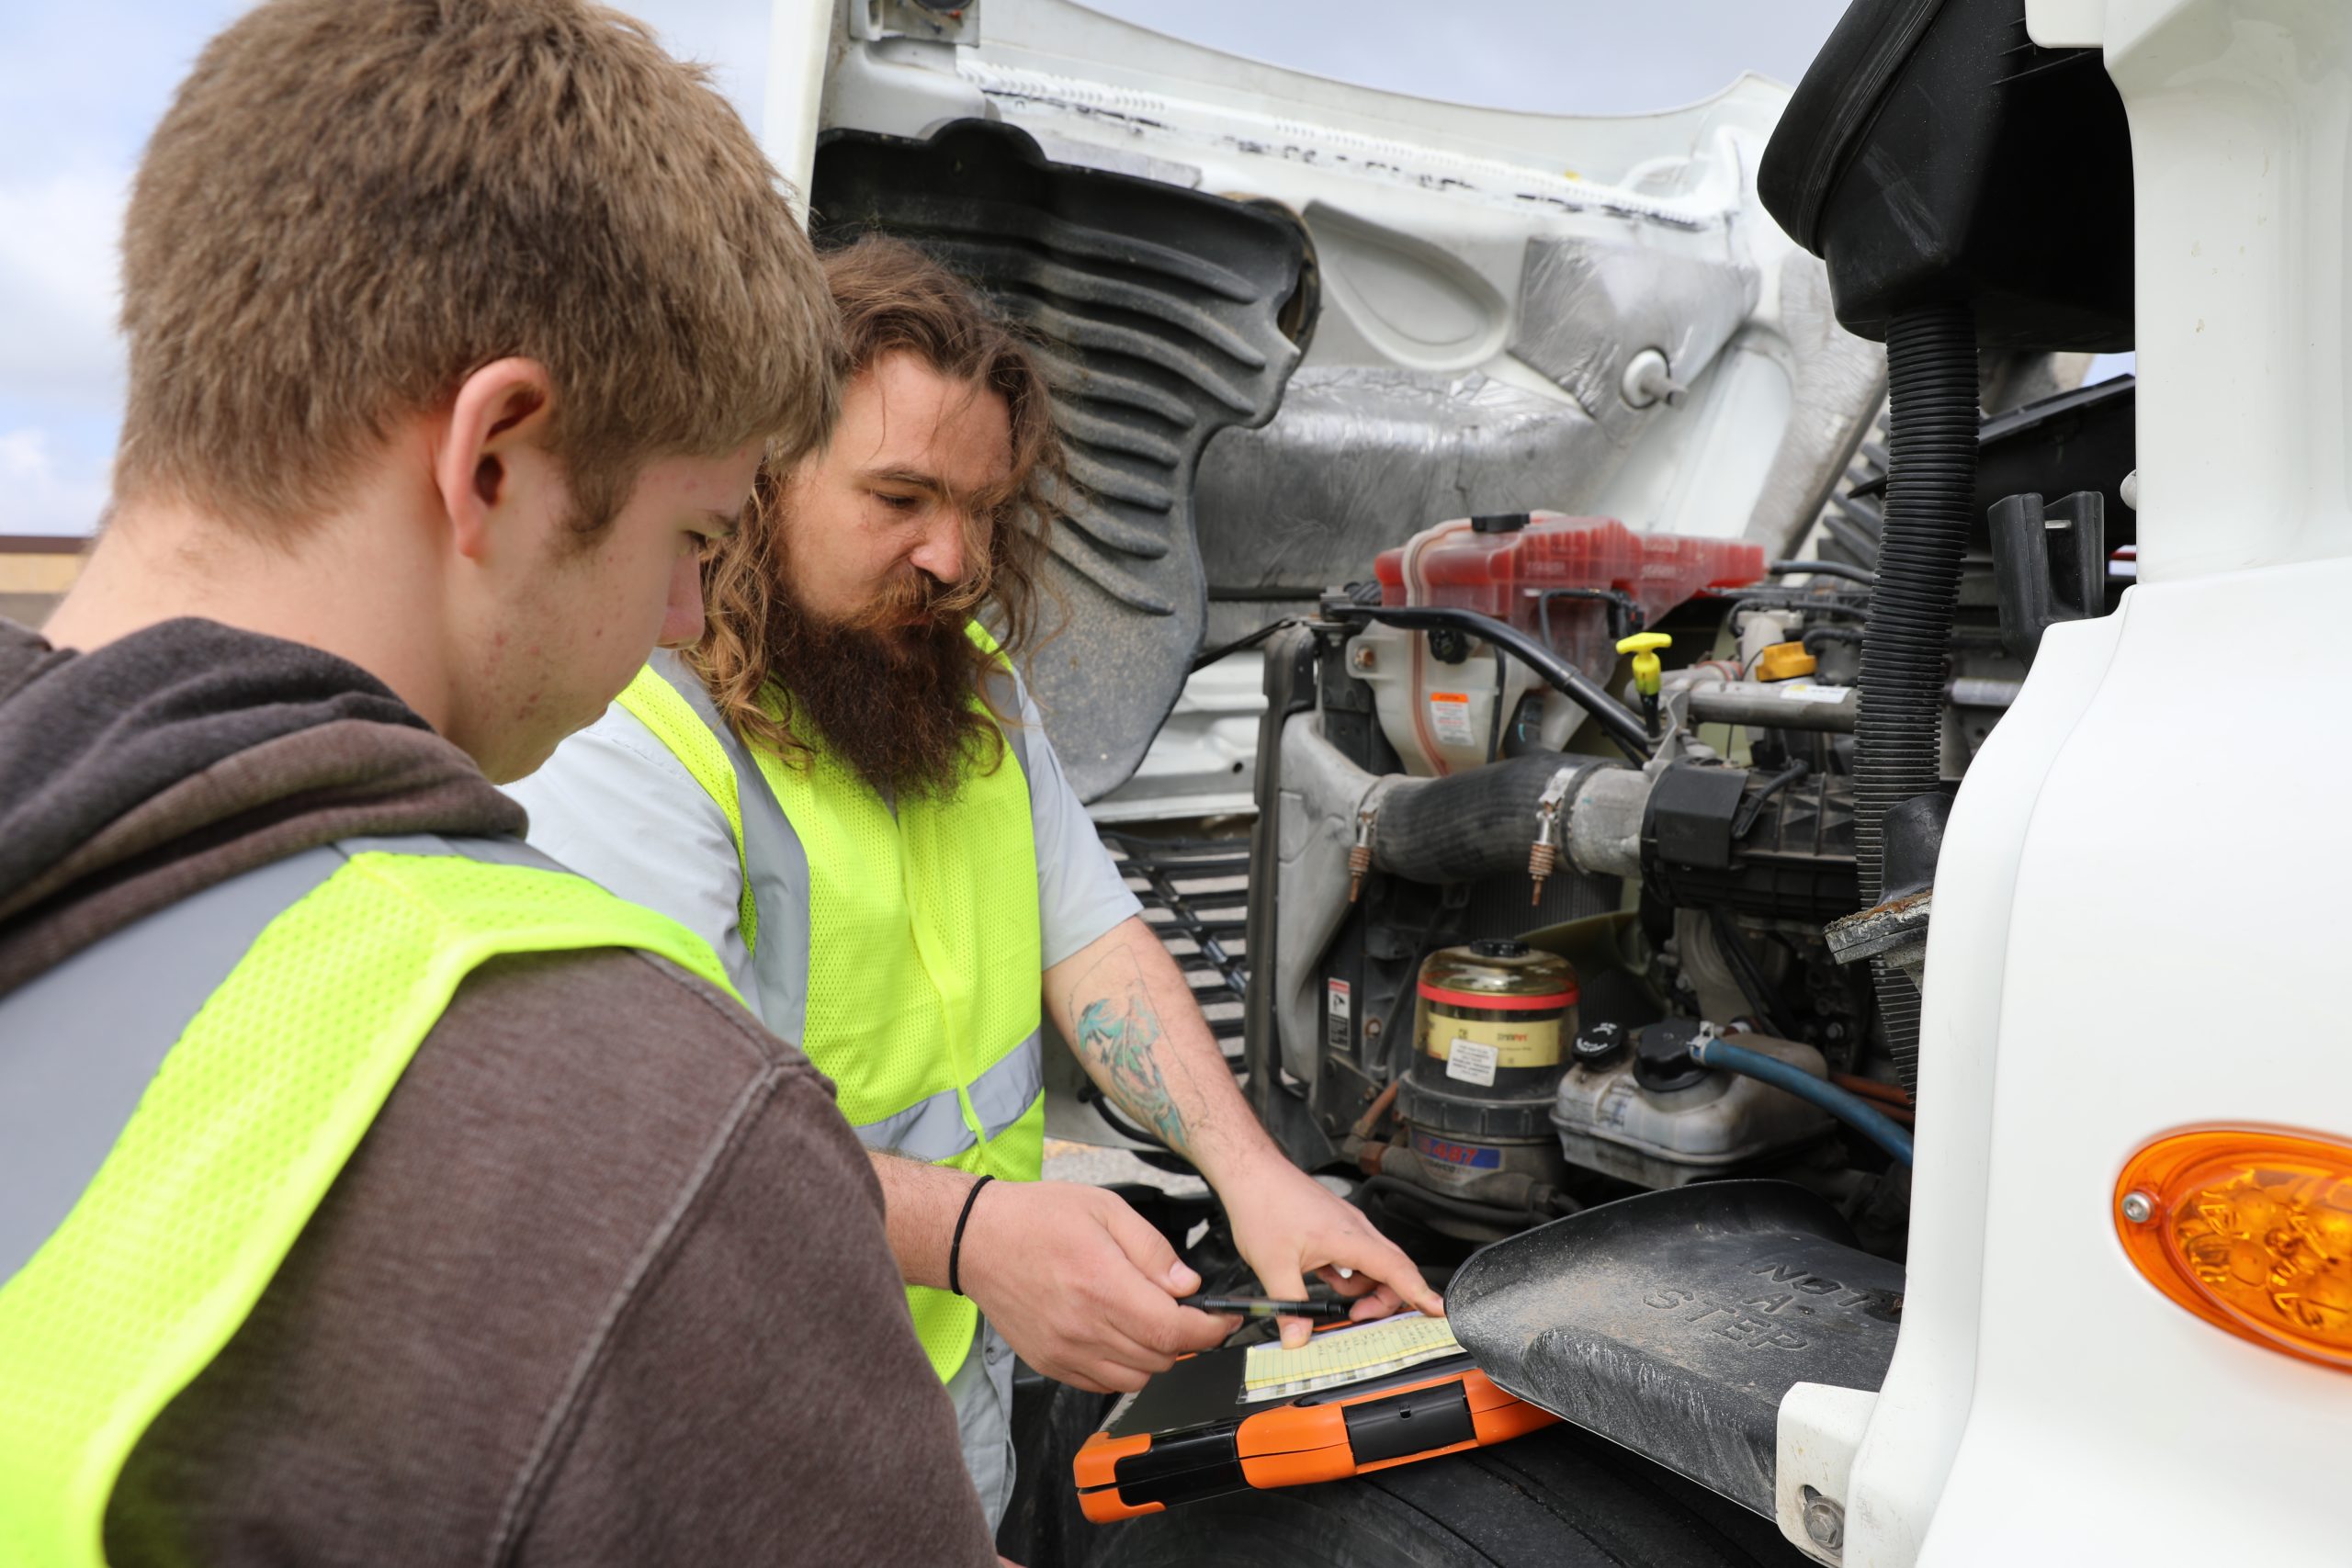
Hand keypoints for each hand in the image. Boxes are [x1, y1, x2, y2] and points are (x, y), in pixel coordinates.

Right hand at [957, 1180, 1233, 1392]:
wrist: (976, 1240)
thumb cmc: (1037, 1217)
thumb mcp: (1106, 1208)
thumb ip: (1152, 1250)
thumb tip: (1187, 1286)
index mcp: (1102, 1285)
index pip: (1173, 1330)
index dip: (1209, 1330)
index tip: (1222, 1319)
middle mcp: (1084, 1327)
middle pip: (1160, 1358)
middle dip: (1185, 1338)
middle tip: (1184, 1311)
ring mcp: (1065, 1351)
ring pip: (1136, 1378)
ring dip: (1155, 1356)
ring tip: (1147, 1321)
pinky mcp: (1050, 1363)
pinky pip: (1104, 1383)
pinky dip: (1123, 1368)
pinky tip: (1117, 1335)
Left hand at [1218, 1156, 1445, 1347]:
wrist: (1251, 1171)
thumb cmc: (1263, 1203)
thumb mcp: (1273, 1265)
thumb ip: (1290, 1307)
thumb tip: (1297, 1338)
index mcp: (1349, 1237)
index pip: (1397, 1269)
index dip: (1420, 1293)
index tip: (1439, 1311)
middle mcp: (1355, 1229)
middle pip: (1392, 1269)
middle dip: (1386, 1300)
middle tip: (1361, 1320)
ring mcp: (1346, 1226)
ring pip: (1373, 1264)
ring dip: (1365, 1289)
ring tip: (1342, 1305)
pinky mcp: (1334, 1226)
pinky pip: (1355, 1258)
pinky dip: (1350, 1277)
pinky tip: (1329, 1282)